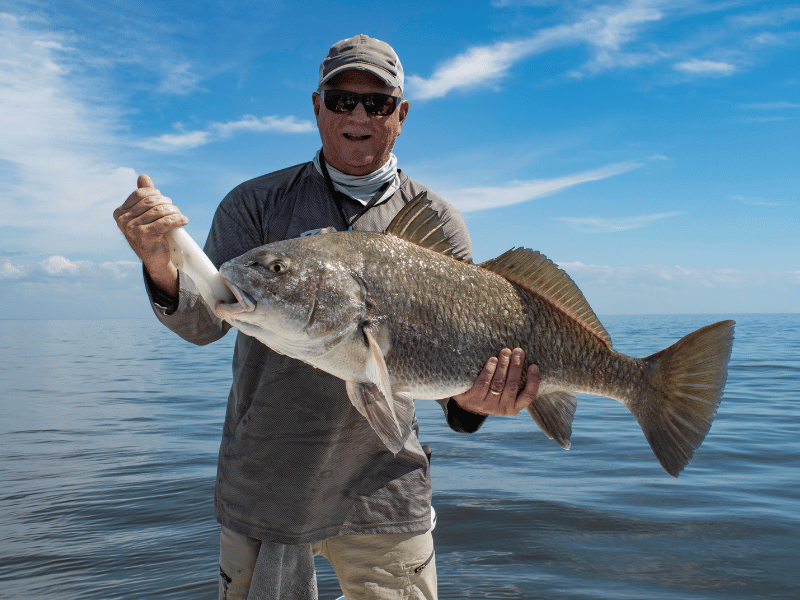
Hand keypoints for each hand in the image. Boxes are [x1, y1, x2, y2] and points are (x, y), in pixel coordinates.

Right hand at [113, 174, 187, 296]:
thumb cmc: (150, 234)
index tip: (165, 201)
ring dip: (174, 211)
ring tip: (180, 215)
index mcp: (120, 213)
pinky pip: (166, 222)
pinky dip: (178, 219)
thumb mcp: (145, 214)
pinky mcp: (145, 236)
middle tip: (175, 210)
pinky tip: (184, 220)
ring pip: (160, 211)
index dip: (156, 194)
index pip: (141, 194)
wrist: (155, 259)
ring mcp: (133, 229)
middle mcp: (123, 220)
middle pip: (151, 202)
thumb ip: (143, 195)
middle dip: (167, 203)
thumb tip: (143, 176)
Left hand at [451, 348, 538, 415]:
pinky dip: (489, 370)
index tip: (534, 366)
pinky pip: (483, 383)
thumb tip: (523, 357)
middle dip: (516, 366)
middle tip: (518, 351)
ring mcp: (488, 405)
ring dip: (503, 366)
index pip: (528, 396)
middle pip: (512, 386)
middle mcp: (502, 408)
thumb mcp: (505, 393)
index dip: (533, 381)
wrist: (468, 405)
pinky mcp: (474, 399)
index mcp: (514, 407)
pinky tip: (493, 360)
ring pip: (498, 383)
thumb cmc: (492, 392)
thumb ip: (514, 381)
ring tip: (506, 352)